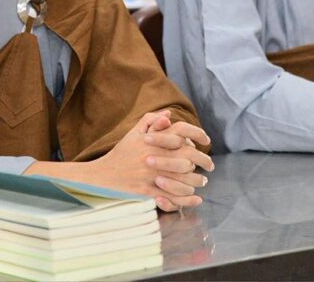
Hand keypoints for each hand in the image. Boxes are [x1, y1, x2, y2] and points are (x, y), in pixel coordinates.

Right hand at [36, 111, 213, 211]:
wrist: (102, 176)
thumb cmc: (120, 154)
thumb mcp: (133, 134)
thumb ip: (150, 121)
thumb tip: (169, 114)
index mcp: (154, 140)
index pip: (183, 131)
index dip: (198, 134)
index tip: (206, 140)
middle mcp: (156, 156)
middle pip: (189, 156)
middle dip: (204, 161)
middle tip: (210, 165)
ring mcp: (153, 175)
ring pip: (185, 179)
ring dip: (197, 181)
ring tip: (202, 182)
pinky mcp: (149, 192)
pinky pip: (174, 197)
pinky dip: (187, 200)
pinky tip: (195, 199)